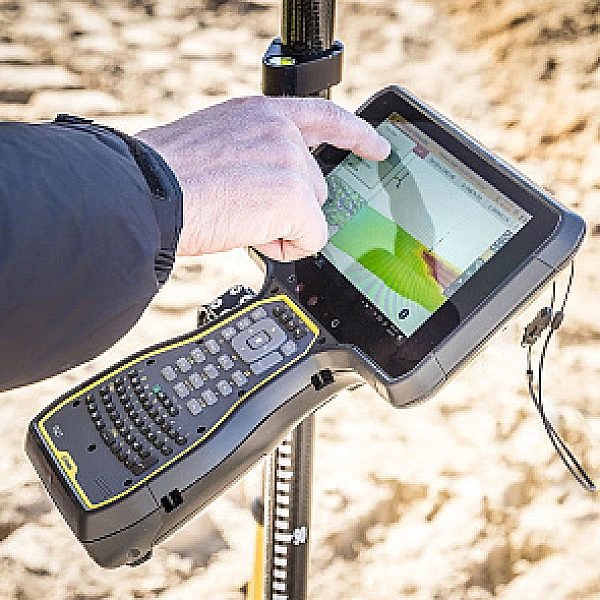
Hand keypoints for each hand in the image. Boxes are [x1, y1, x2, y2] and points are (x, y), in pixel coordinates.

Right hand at [136, 96, 389, 260]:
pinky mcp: (296, 197)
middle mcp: (282, 132)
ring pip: (312, 213)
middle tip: (244, 210)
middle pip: (314, 185)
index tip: (376, 146)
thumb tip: (263, 185)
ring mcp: (292, 162)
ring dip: (282, 226)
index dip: (355, 133)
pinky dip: (285, 246)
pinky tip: (248, 234)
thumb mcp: (214, 146)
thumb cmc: (165, 176)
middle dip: (289, 207)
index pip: (323, 116)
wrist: (144, 191)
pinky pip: (311, 238)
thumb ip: (252, 154)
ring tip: (236, 219)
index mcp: (260, 114)